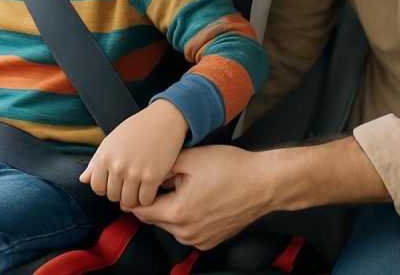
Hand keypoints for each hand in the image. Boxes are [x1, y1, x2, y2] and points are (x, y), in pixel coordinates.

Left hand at [79, 99, 187, 208]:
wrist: (164, 119)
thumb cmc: (136, 129)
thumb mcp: (111, 141)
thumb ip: (95, 162)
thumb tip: (82, 180)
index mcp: (104, 157)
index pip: (97, 188)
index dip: (106, 187)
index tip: (115, 182)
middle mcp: (117, 166)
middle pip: (112, 196)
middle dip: (120, 193)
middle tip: (129, 184)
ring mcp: (135, 172)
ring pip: (128, 201)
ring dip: (133, 198)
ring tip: (139, 188)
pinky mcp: (152, 177)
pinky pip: (145, 200)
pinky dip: (147, 198)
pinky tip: (150, 187)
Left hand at [131, 145, 270, 249]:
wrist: (264, 183)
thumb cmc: (231, 169)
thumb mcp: (191, 158)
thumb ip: (161, 168)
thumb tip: (144, 176)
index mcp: (178, 213)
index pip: (141, 211)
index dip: (135, 196)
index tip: (136, 185)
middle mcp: (187, 232)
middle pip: (155, 219)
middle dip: (154, 201)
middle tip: (163, 181)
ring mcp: (199, 239)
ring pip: (171, 226)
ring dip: (170, 209)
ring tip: (183, 188)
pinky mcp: (210, 241)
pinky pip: (187, 231)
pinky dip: (186, 218)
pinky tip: (197, 199)